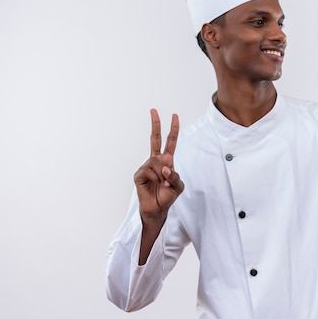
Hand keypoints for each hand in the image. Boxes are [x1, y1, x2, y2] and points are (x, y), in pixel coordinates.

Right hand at [134, 110, 184, 224]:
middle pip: (155, 139)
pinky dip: (156, 178)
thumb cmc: (167, 196)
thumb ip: (175, 175)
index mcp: (167, 161)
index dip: (173, 129)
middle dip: (155, 124)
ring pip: (156, 162)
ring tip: (163, 184)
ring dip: (162, 174)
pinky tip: (155, 184)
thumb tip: (165, 167)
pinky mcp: (139, 174)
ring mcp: (146, 166)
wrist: (158, 208)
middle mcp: (156, 161)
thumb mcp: (178, 186)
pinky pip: (150, 171)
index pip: (170, 142)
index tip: (174, 116)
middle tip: (153, 110)